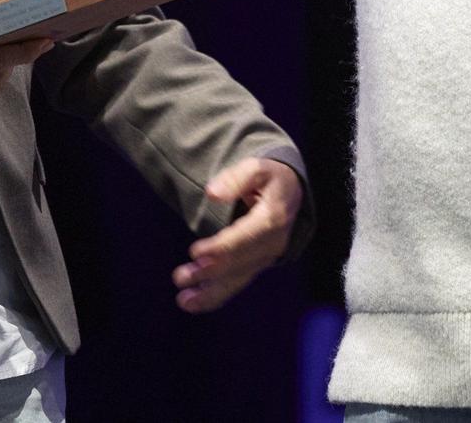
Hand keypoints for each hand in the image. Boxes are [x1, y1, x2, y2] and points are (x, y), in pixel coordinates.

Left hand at [172, 158, 302, 312]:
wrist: (290, 194)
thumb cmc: (269, 179)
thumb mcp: (257, 168)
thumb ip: (235, 178)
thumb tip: (212, 193)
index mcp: (273, 218)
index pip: (246, 237)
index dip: (221, 247)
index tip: (194, 252)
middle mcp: (273, 243)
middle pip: (239, 261)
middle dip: (210, 271)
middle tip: (180, 277)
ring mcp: (265, 258)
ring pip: (237, 279)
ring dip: (210, 291)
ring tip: (183, 300)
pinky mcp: (256, 266)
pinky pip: (236, 283)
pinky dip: (216, 296)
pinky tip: (193, 303)